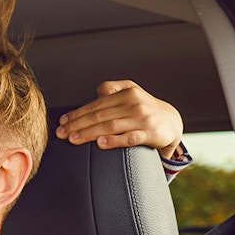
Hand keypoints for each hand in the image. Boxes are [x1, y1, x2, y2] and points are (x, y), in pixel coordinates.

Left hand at [56, 80, 183, 158]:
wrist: (172, 122)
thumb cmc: (145, 109)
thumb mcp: (131, 93)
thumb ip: (114, 90)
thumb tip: (98, 92)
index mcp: (127, 93)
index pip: (96, 104)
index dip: (77, 113)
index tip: (62, 122)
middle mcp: (134, 104)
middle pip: (100, 115)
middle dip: (77, 125)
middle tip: (62, 133)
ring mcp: (142, 119)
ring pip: (111, 126)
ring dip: (89, 133)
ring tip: (73, 139)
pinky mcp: (150, 133)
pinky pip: (129, 138)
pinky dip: (114, 140)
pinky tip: (100, 143)